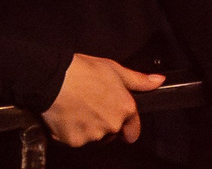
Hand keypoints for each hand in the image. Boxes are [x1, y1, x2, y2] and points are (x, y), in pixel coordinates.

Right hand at [43, 55, 160, 147]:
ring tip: (79, 108)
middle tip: (92, 106)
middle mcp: (111, 124)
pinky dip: (71, 132)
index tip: (125, 129)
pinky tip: (68, 116)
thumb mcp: (116, 70)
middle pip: (111, 132)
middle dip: (104, 123)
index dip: (129, 127)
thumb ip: (138, 80)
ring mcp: (92, 134)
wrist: (53, 79)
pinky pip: (75, 139)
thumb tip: (158, 81)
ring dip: (88, 128)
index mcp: (125, 108)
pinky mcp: (73, 141)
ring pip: (93, 137)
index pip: (133, 129)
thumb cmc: (83, 72)